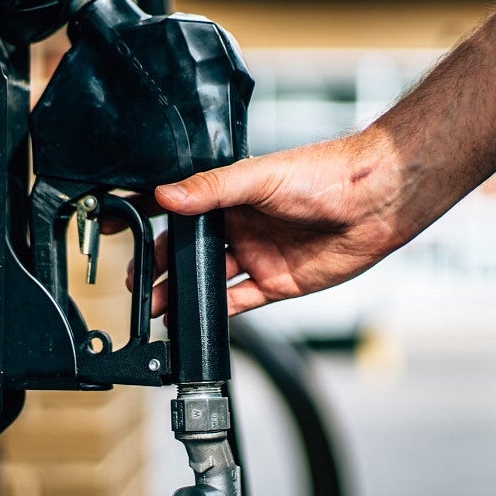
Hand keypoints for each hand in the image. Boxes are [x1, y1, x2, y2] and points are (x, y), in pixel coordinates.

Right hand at [135, 130, 416, 315]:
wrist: (373, 203)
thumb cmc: (324, 175)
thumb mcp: (260, 177)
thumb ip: (211, 190)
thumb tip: (166, 196)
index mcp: (230, 194)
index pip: (181, 208)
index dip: (152, 220)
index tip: (123, 232)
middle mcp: (240, 224)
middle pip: (190, 251)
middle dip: (161, 267)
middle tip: (136, 282)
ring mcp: (257, 255)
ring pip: (209, 279)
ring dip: (182, 293)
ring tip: (155, 307)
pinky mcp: (276, 282)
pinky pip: (240, 302)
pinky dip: (217, 312)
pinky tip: (196, 320)